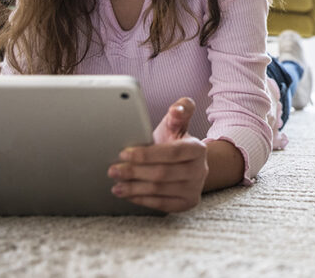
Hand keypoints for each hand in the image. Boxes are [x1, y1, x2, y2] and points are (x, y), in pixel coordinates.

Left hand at [108, 97, 207, 212]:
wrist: (184, 164)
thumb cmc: (173, 141)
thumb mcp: (175, 124)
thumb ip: (179, 111)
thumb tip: (176, 110)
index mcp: (198, 148)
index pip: (171, 152)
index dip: (146, 154)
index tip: (124, 153)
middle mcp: (201, 170)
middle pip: (163, 173)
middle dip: (134, 172)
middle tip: (113, 170)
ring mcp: (195, 188)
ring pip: (160, 190)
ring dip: (134, 188)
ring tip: (116, 185)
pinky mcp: (188, 203)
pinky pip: (162, 204)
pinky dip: (142, 200)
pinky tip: (128, 195)